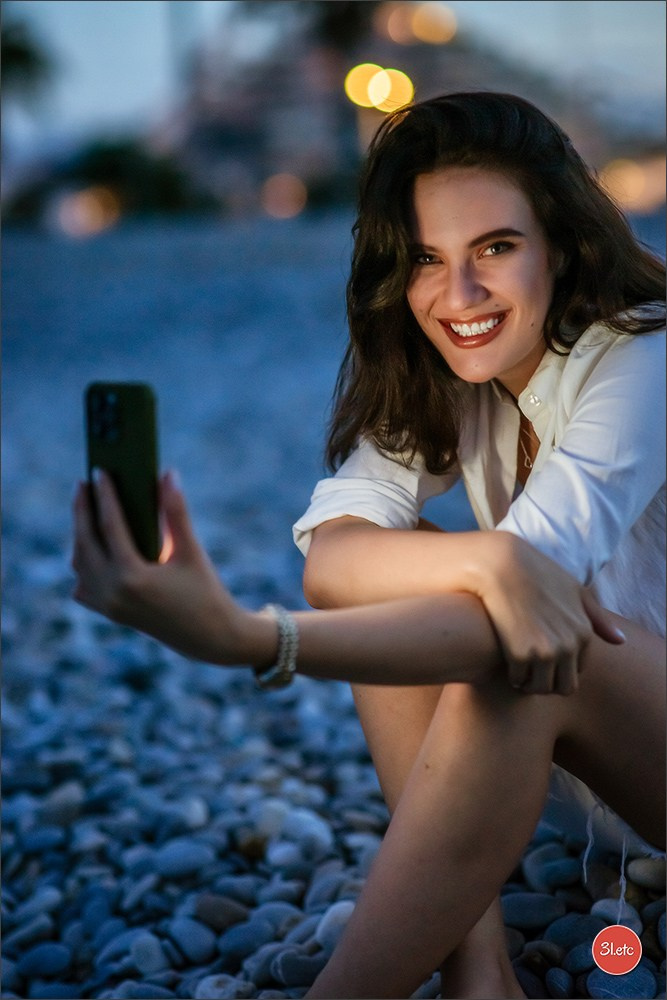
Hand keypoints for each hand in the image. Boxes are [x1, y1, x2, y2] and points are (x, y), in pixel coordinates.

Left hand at [72, 470, 254, 665]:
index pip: (110, 526)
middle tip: (84, 483)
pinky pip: (84, 584)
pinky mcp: (110, 613)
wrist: (209, 637)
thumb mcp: (191, 551)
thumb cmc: (205, 591)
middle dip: (82, 510)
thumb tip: (168, 474)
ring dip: (80, 534)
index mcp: (133, 577)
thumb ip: (176, 512)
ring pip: (80, 563)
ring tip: (87, 508)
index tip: (99, 472)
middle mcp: (114, 592)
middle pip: (85, 541)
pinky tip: (91, 545)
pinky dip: (83, 563)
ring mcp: (108, 605)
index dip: (104, 496)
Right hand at [475, 532, 624, 695]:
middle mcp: (569, 646)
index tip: (545, 659)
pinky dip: (513, 676)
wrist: (502, 565)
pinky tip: (506, 664)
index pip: (578, 671)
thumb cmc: (537, 573)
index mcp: (584, 633)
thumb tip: (621, 641)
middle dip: (549, 683)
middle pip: (564, 687)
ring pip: (542, 689)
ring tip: (519, 671)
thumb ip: (598, 618)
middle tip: (532, 673)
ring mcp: (545, 651)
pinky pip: (518, 680)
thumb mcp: (574, 590)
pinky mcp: (520, 654)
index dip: (561, 668)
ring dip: (530, 684)